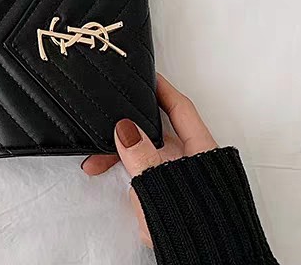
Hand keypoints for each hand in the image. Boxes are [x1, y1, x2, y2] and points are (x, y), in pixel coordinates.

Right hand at [81, 74, 217, 247]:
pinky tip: (134, 204)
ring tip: (99, 169)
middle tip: (102, 128)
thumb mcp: (161, 184)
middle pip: (157, 134)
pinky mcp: (176, 203)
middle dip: (128, 133)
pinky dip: (135, 189)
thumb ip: (140, 154)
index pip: (179, 108)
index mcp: (201, 149)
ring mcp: (185, 183)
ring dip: (125, 165)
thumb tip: (124, 127)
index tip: (146, 74)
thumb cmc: (200, 227)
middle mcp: (194, 162)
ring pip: (148, 161)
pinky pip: (149, 185)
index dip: (162, 89)